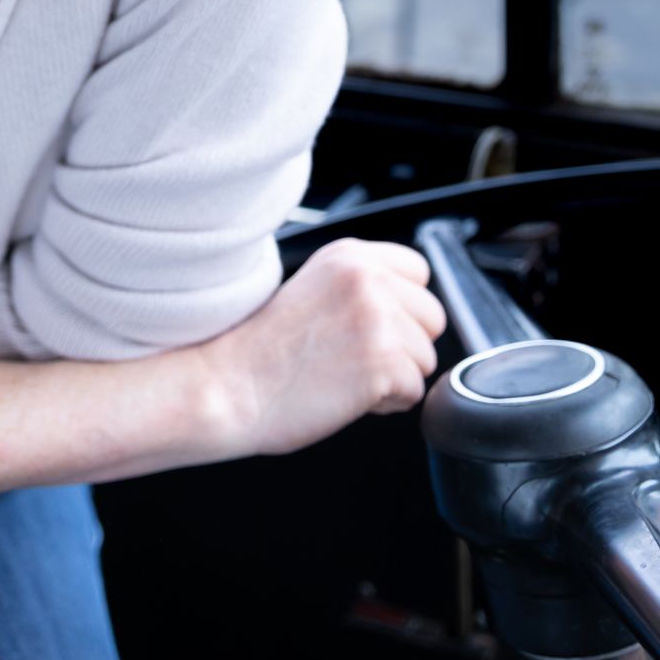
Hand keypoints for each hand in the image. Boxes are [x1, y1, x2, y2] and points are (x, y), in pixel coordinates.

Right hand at [195, 236, 449, 460]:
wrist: (227, 386)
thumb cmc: (260, 350)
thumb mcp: (313, 288)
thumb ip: (360, 285)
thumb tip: (407, 308)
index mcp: (349, 255)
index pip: (419, 272)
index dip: (403, 308)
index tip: (374, 327)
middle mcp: (368, 278)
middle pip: (432, 317)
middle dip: (405, 345)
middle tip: (355, 357)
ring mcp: (378, 319)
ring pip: (426, 358)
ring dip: (394, 376)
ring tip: (345, 375)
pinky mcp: (383, 362)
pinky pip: (415, 392)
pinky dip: (386, 404)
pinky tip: (346, 395)